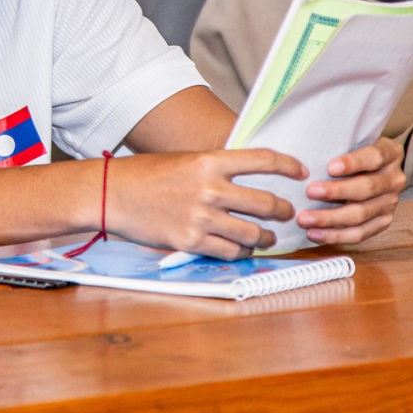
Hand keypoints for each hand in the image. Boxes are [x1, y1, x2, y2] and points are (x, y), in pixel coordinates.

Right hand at [108, 148, 305, 259]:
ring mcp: (201, 216)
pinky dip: (241, 252)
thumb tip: (247, 179)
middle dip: (284, 210)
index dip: (289, 165)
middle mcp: (210, 188)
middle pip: (266, 202)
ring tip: (267, 238)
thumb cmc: (146, 175)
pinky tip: (242, 249)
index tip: (301, 171)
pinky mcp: (191, 241)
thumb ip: (214, 169)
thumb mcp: (184, 161)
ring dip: (265, 238)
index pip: (263, 159)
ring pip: (252, 233)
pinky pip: (230, 252)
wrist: (111, 194)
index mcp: (209, 161)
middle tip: (289, 213)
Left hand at [300, 136, 406, 243]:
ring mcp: (391, 203)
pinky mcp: (383, 222)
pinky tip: (314, 233)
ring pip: (361, 215)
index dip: (353, 163)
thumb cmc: (357, 152)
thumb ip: (340, 145)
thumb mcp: (355, 141)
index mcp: (390, 153)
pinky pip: (360, 234)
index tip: (330, 167)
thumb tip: (307, 153)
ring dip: (330, 219)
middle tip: (310, 192)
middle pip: (367, 188)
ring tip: (305, 219)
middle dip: (336, 192)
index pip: (374, 157)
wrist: (379, 169)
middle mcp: (394, 179)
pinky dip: (335, 235)